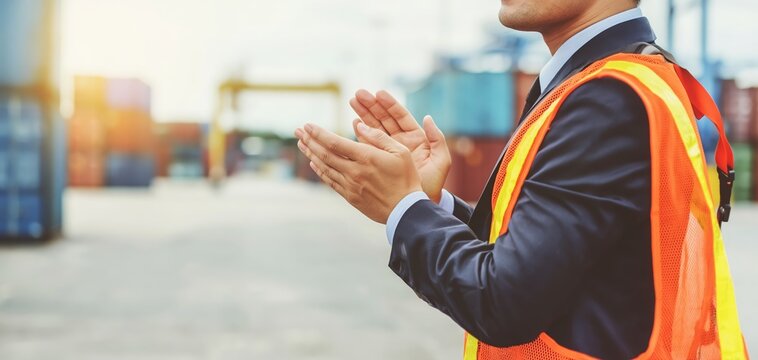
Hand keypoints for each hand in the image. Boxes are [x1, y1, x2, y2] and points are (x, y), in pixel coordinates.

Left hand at [294, 122, 421, 223]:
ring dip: (311, 154)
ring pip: (324, 167)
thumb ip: (378, 137)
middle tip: (297, 131)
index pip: (335, 142)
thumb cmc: (406, 178)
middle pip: (324, 154)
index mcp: (366, 157)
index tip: (307, 125)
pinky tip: (313, 163)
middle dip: (309, 141)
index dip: (319, 133)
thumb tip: (358, 125)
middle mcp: (354, 171)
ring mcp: (350, 185)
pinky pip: (330, 181)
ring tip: (301, 143)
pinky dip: (320, 170)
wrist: (405, 211)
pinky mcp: (350, 196)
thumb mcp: (400, 152)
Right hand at [350, 90, 450, 202]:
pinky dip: (361, 134)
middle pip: (384, 118)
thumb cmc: (433, 184)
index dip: (389, 104)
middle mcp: (400, 141)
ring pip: (374, 128)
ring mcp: (388, 150)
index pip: (400, 116)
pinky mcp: (379, 159)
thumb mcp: (441, 161)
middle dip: (371, 105)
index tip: (378, 93)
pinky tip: (354, 123)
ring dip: (363, 115)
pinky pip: (368, 144)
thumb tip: (428, 118)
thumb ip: (437, 139)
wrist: (420, 204)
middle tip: (358, 94)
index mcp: (415, 137)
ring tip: (352, 102)